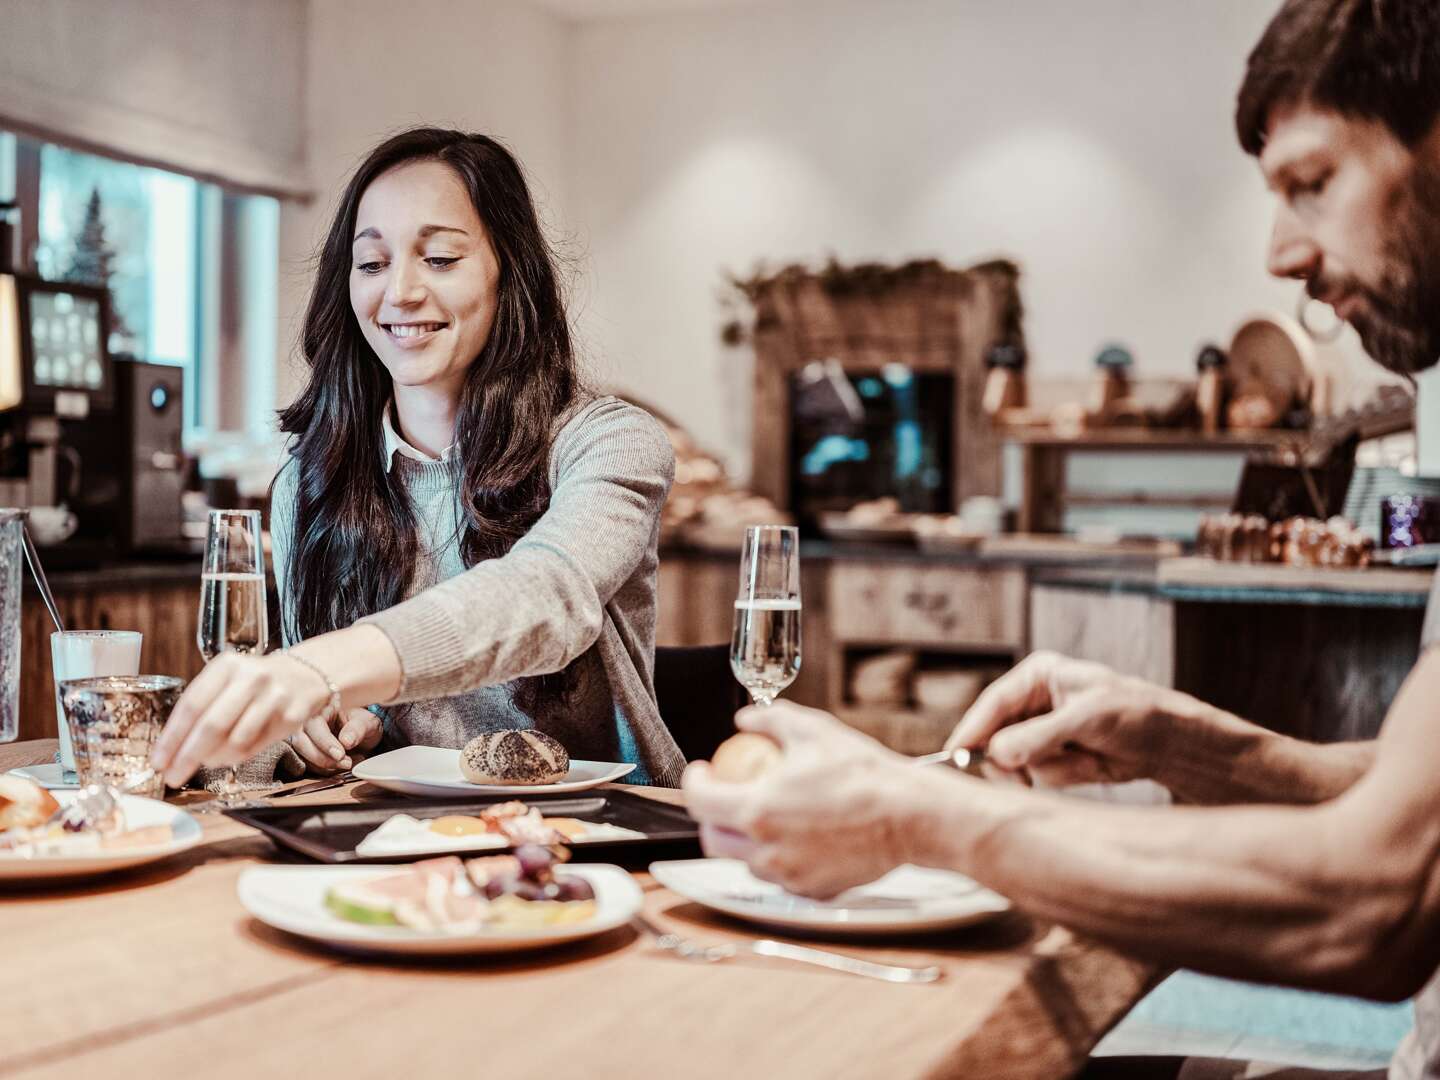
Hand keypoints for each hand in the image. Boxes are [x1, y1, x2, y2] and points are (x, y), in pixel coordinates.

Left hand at [151, 652, 332, 786]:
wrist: (305, 674)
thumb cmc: (254, 683)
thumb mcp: (226, 680)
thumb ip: (202, 706)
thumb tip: (172, 748)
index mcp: (227, 666)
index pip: (192, 705)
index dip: (172, 737)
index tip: (159, 761)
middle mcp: (252, 678)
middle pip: (212, 725)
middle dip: (188, 756)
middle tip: (173, 775)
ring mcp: (275, 697)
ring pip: (235, 741)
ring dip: (213, 758)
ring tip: (205, 762)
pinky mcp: (292, 716)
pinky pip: (256, 746)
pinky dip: (236, 757)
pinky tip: (228, 755)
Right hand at [287, 708, 382, 774]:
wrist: (365, 734)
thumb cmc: (364, 724)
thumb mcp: (367, 722)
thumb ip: (358, 728)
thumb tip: (345, 741)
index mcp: (322, 708)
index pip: (313, 724)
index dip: (324, 741)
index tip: (340, 754)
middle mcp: (309, 721)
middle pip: (301, 741)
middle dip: (321, 757)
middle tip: (345, 762)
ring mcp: (307, 737)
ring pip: (302, 754)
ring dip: (323, 765)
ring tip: (347, 763)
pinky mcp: (308, 751)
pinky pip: (308, 763)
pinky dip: (324, 769)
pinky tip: (341, 766)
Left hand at [682, 701, 930, 898]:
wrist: (909, 816)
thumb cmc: (864, 773)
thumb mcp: (813, 730)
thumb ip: (770, 720)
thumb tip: (745, 720)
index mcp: (757, 810)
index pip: (699, 801)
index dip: (693, 782)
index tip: (703, 771)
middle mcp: (766, 849)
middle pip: (712, 839)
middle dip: (711, 816)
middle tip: (726, 795)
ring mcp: (788, 876)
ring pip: (745, 861)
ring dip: (744, 839)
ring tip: (767, 814)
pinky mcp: (812, 891)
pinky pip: (781, 876)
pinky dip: (779, 857)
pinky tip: (798, 836)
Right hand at [945, 651, 1171, 787]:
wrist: (1168, 743)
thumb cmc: (1132, 714)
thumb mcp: (1085, 719)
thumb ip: (1039, 736)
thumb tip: (997, 752)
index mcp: (1038, 676)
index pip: (993, 703)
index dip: (973, 729)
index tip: (955, 755)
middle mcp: (1033, 702)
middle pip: (995, 734)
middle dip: (1007, 757)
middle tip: (1016, 780)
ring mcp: (1041, 731)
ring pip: (1014, 759)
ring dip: (1044, 767)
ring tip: (1081, 758)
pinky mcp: (1052, 756)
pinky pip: (1037, 774)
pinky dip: (1060, 774)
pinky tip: (1087, 763)